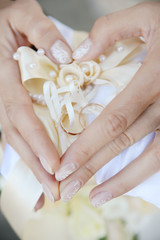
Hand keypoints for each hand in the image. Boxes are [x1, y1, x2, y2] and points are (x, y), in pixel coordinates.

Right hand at [0, 0, 71, 205]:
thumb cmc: (9, 18)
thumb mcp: (25, 15)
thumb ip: (43, 33)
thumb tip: (65, 58)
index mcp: (6, 77)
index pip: (21, 114)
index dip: (37, 140)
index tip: (54, 164)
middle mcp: (4, 96)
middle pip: (18, 136)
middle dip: (36, 166)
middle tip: (54, 192)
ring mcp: (6, 103)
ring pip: (17, 139)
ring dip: (33, 166)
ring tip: (49, 191)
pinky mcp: (12, 105)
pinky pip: (18, 132)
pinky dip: (29, 153)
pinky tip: (38, 170)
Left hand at [56, 2, 159, 205]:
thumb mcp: (146, 16)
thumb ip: (109, 31)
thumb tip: (77, 56)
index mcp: (155, 77)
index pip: (114, 120)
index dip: (87, 146)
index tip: (63, 166)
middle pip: (124, 143)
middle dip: (93, 169)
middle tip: (67, 188)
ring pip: (151, 158)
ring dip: (121, 182)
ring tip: (95, 197)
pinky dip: (144, 172)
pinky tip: (126, 182)